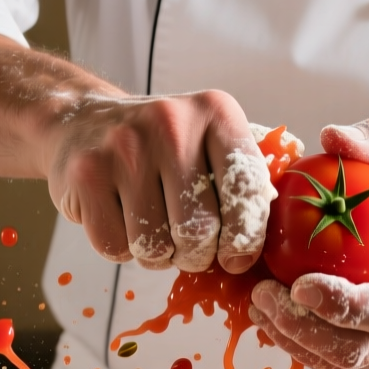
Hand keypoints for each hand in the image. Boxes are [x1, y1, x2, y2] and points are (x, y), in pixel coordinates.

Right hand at [44, 89, 274, 272]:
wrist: (82, 122)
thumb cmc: (162, 146)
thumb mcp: (211, 141)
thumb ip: (247, 177)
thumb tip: (286, 230)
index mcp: (216, 112)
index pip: (247, 190)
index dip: (246, 238)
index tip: (237, 256)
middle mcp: (171, 123)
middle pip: (199, 231)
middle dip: (198, 255)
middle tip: (190, 246)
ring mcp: (124, 147)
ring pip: (156, 246)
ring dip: (159, 255)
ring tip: (155, 229)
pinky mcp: (86, 174)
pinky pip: (115, 247)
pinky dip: (123, 251)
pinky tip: (123, 221)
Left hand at [248, 118, 368, 368]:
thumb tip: (333, 136)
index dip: (344, 307)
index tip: (300, 284)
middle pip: (358, 350)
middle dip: (303, 329)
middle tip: (260, 295)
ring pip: (338, 362)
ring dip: (291, 338)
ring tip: (256, 302)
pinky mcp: (367, 354)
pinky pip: (327, 359)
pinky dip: (294, 341)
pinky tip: (266, 312)